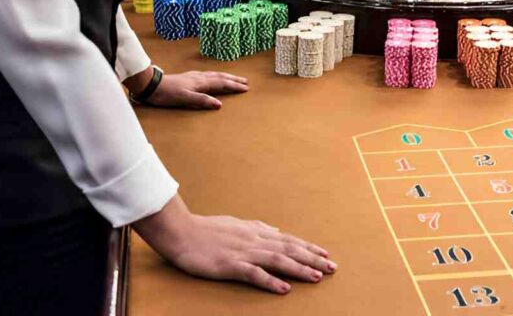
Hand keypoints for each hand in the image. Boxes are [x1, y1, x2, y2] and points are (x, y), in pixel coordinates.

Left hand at [126, 68, 247, 109]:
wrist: (151, 85)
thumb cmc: (167, 94)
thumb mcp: (185, 99)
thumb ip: (202, 100)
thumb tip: (219, 104)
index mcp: (200, 82)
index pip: (221, 84)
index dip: (234, 86)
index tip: (245, 88)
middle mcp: (199, 77)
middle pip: (220, 77)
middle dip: (233, 79)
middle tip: (245, 81)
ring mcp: (194, 76)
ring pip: (214, 75)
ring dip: (226, 77)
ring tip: (234, 78)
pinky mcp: (188, 77)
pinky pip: (208, 75)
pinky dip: (216, 76)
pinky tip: (213, 77)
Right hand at [134, 196, 336, 293]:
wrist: (180, 232)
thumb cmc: (206, 229)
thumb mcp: (236, 223)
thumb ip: (257, 227)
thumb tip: (275, 230)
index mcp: (255, 232)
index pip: (288, 240)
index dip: (308, 248)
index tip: (325, 255)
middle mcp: (254, 240)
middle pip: (289, 250)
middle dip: (312, 259)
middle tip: (332, 268)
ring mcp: (243, 252)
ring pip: (278, 260)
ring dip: (299, 269)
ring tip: (317, 277)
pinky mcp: (230, 265)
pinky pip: (254, 274)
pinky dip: (271, 281)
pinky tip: (285, 289)